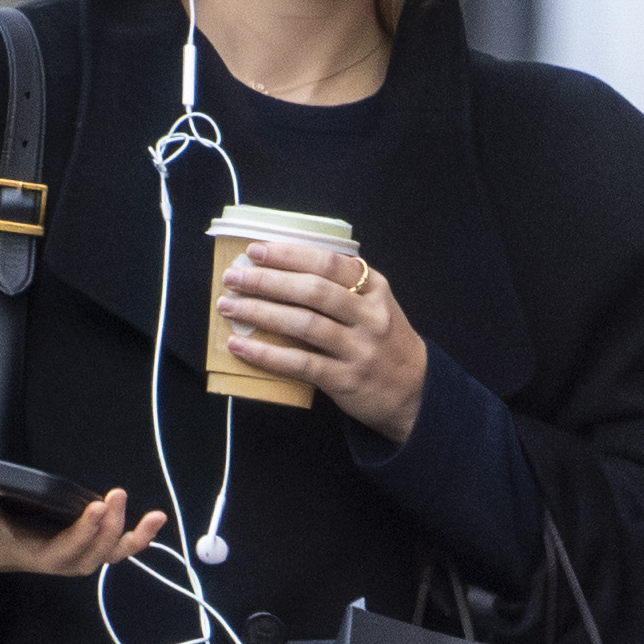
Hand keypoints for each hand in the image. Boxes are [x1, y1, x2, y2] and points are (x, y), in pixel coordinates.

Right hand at [0, 473, 166, 584]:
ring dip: (130, 540)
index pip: (57, 552)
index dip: (80, 534)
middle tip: (117, 497)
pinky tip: (153, 521)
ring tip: (155, 517)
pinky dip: (132, 538)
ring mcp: (63, 551)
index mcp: (21, 551)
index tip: (96, 506)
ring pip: (103, 556)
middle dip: (107, 532)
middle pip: (88, 557)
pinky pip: (107, 545)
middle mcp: (47, 556)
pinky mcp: (72, 541)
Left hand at [216, 239, 429, 442]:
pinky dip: (266, 353)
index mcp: (374, 289)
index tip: (256, 250)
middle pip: (312, 291)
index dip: (290, 255)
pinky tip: (240, 345)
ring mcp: (358, 349)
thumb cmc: (382, 343)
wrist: (414, 392)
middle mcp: (369, 316)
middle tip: (233, 277)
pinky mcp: (346, 380)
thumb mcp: (375, 306)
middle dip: (267, 281)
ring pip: (304, 324)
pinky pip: (300, 363)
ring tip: (229, 307)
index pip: (329, 263)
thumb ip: (342, 287)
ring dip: (260, 313)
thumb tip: (282, 270)